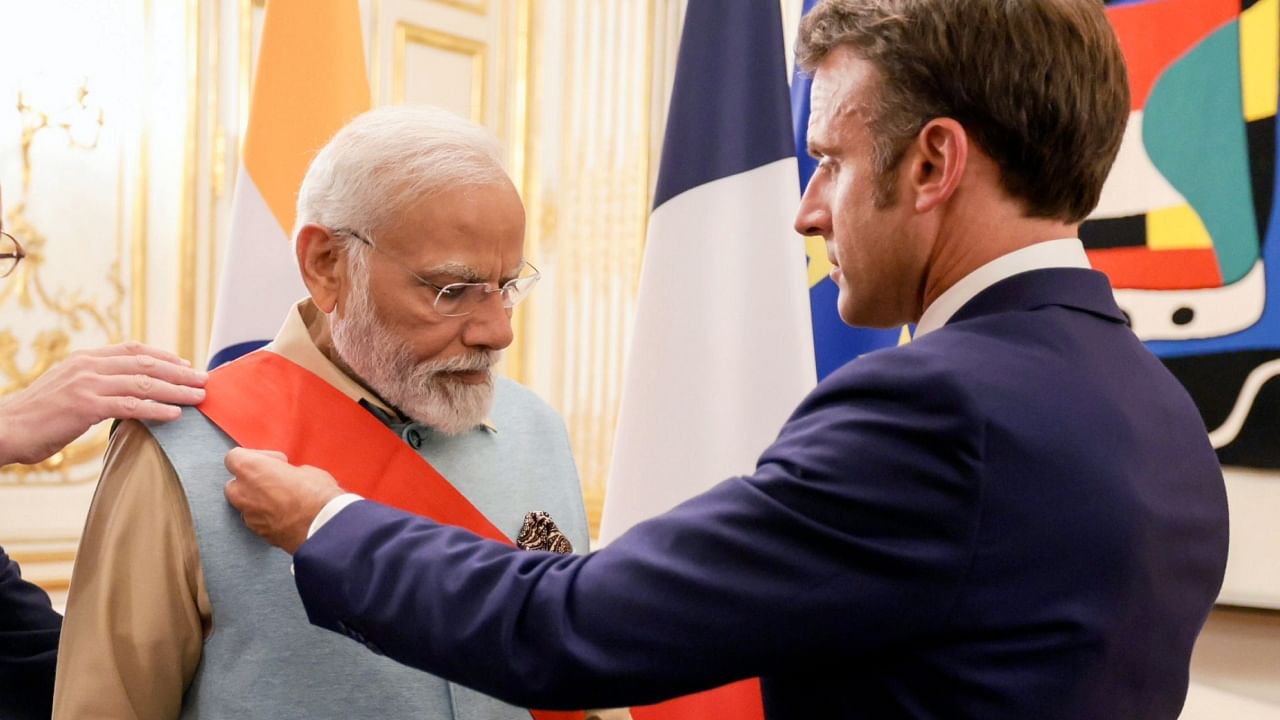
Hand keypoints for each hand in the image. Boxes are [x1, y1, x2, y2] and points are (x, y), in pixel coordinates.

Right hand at [0, 341, 207, 464]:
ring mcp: (87, 384)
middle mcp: (88, 365)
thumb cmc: (37, 416)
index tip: (186, 364)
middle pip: (146, 364)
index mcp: (85, 358)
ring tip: (199, 397)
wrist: (5, 429)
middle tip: (204, 380)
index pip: (133, 350)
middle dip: (179, 372)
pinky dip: (156, 409)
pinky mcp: (86, 406)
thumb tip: (124, 392)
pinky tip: (175, 415)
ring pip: (143, 383)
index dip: (164, 356)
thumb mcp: (68, 390)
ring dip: (176, 391)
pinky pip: (130, 405)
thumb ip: (95, 384)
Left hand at [224, 447, 343, 553]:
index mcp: (251, 469)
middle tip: (274, 480)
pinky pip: (258, 521)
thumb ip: (287, 473)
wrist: (323, 527)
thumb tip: (290, 477)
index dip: (254, 457)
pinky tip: (287, 515)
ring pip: (245, 505)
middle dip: (251, 482)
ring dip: (258, 501)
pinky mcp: (259, 533)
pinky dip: (268, 518)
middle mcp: (243, 492)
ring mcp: (249, 516)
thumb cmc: (315, 496)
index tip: (272, 461)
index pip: (234, 457)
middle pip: (234, 484)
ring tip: (282, 500)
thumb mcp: (306, 470)